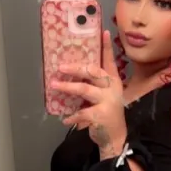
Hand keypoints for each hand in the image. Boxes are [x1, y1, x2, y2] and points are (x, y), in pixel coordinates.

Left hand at [50, 30, 126, 157]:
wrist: (116, 138)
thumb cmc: (107, 115)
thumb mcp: (104, 97)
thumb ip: (93, 86)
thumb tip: (70, 74)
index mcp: (113, 82)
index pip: (109, 61)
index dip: (106, 46)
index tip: (103, 32)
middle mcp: (112, 89)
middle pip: (93, 72)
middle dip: (75, 68)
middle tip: (60, 67)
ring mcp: (108, 101)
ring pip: (84, 89)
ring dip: (67, 87)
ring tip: (54, 85)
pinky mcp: (101, 115)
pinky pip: (81, 112)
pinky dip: (71, 116)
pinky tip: (65, 120)